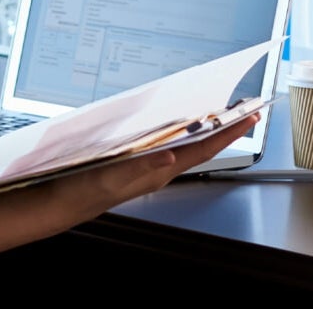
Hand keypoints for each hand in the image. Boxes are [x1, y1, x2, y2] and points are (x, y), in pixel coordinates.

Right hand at [49, 114, 260, 219]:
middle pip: (201, 146)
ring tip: (223, 113)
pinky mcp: (138, 164)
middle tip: (245, 109)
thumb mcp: (111, 178)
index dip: (228, 134)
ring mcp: (150, 167)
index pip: (203, 150)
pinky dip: (182, 132)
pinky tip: (182, 124)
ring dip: (206, 129)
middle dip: (225, 128)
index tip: (249, 117)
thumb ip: (141, 166)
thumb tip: (170, 155)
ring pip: (187, 146)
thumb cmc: (84, 191)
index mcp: (159, 171)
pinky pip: (169, 145)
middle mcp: (160, 169)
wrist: (63, 204)